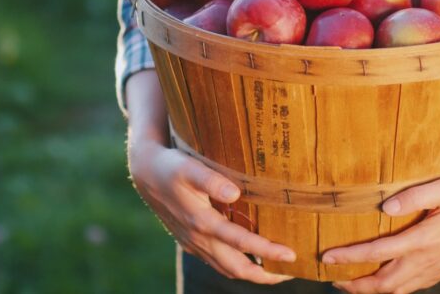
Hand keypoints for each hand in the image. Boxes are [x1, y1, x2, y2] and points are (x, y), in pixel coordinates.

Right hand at [125, 71, 295, 283]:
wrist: (145, 172)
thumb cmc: (171, 166)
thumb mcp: (188, 167)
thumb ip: (210, 180)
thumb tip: (235, 193)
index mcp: (201, 222)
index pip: (240, 242)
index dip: (266, 250)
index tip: (291, 254)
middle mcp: (198, 238)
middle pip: (236, 267)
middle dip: (265, 274)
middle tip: (293, 271)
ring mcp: (194, 243)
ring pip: (226, 268)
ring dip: (253, 272)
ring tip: (279, 270)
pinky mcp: (191, 242)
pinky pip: (218, 262)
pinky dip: (238, 266)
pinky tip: (252, 259)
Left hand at [324, 89, 439, 293]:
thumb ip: (413, 196)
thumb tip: (384, 208)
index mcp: (424, 241)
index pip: (378, 254)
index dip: (349, 258)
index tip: (326, 258)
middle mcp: (429, 260)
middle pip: (384, 284)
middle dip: (356, 285)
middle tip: (333, 279)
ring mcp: (439, 268)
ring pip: (400, 290)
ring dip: (373, 291)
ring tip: (352, 285)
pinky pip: (415, 287)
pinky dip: (395, 290)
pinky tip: (388, 283)